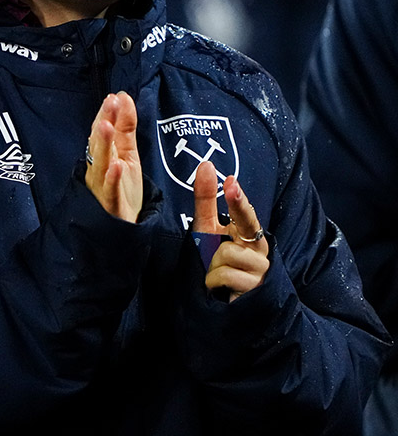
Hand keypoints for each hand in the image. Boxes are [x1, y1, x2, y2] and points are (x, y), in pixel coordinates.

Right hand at [84, 91, 142, 222]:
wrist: (121, 229)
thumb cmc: (123, 191)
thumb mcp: (127, 154)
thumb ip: (124, 127)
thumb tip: (122, 97)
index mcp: (104, 156)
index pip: (102, 131)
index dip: (106, 114)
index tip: (113, 98)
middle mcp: (98, 169)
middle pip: (98, 143)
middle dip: (103, 122)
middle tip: (110, 103)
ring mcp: (102, 186)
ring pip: (100, 163)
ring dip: (102, 144)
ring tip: (106, 126)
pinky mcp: (111, 204)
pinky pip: (110, 190)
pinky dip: (111, 178)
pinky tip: (115, 166)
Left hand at [193, 161, 269, 301]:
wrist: (225, 301)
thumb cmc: (216, 261)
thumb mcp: (208, 230)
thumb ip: (206, 200)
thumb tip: (206, 165)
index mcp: (250, 233)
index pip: (245, 214)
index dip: (238, 200)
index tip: (231, 182)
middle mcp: (260, 250)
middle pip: (237, 232)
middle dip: (221, 232)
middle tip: (218, 233)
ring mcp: (260, 271)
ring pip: (225, 255)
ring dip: (211, 266)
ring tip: (217, 274)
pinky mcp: (256, 290)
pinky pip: (224, 276)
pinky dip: (213, 281)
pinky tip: (219, 288)